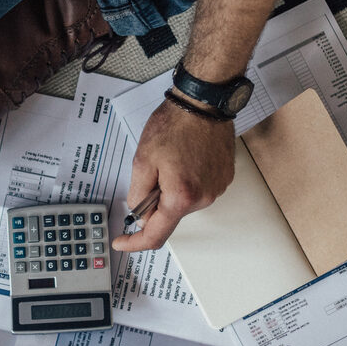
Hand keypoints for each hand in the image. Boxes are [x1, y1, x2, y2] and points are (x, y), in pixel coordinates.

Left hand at [112, 97, 234, 251]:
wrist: (203, 103)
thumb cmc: (175, 125)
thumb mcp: (143, 160)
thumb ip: (138, 194)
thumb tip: (140, 213)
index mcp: (181, 196)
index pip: (156, 235)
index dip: (135, 242)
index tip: (122, 241)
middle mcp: (203, 198)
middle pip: (170, 214)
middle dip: (156, 199)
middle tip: (153, 169)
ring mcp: (216, 188)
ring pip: (183, 201)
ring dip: (172, 187)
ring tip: (174, 158)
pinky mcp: (223, 178)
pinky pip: (198, 188)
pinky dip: (187, 179)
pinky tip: (186, 157)